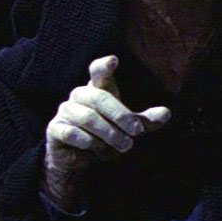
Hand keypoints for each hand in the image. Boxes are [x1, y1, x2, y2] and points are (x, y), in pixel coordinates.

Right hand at [43, 55, 170, 207]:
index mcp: (97, 90)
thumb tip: (167, 113)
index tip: (113, 60)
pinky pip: (71, 132)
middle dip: (120, 115)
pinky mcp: (54, 129)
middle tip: (137, 132)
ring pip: (87, 118)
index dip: (104, 66)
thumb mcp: (128, 129)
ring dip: (109, 133)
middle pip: (99, 97)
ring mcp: (65, 111)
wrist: (77, 160)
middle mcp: (79, 96)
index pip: (98, 72)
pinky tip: (95, 149)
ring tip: (125, 146)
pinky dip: (88, 142)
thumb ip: (145, 121)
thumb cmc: (104, 137)